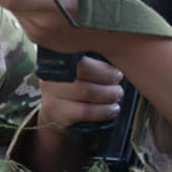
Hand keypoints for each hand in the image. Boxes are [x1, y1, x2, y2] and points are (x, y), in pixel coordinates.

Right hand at [29, 56, 124, 171]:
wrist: (55, 116)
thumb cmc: (74, 88)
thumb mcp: (79, 72)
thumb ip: (94, 63)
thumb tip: (120, 60)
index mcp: (58, 61)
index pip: (81, 55)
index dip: (102, 65)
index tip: (116, 72)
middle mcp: (51, 76)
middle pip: (84, 71)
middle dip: (108, 78)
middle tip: (118, 82)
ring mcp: (51, 96)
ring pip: (86, 91)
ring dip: (108, 94)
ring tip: (117, 95)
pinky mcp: (57, 113)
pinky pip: (85, 111)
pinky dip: (103, 110)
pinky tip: (112, 109)